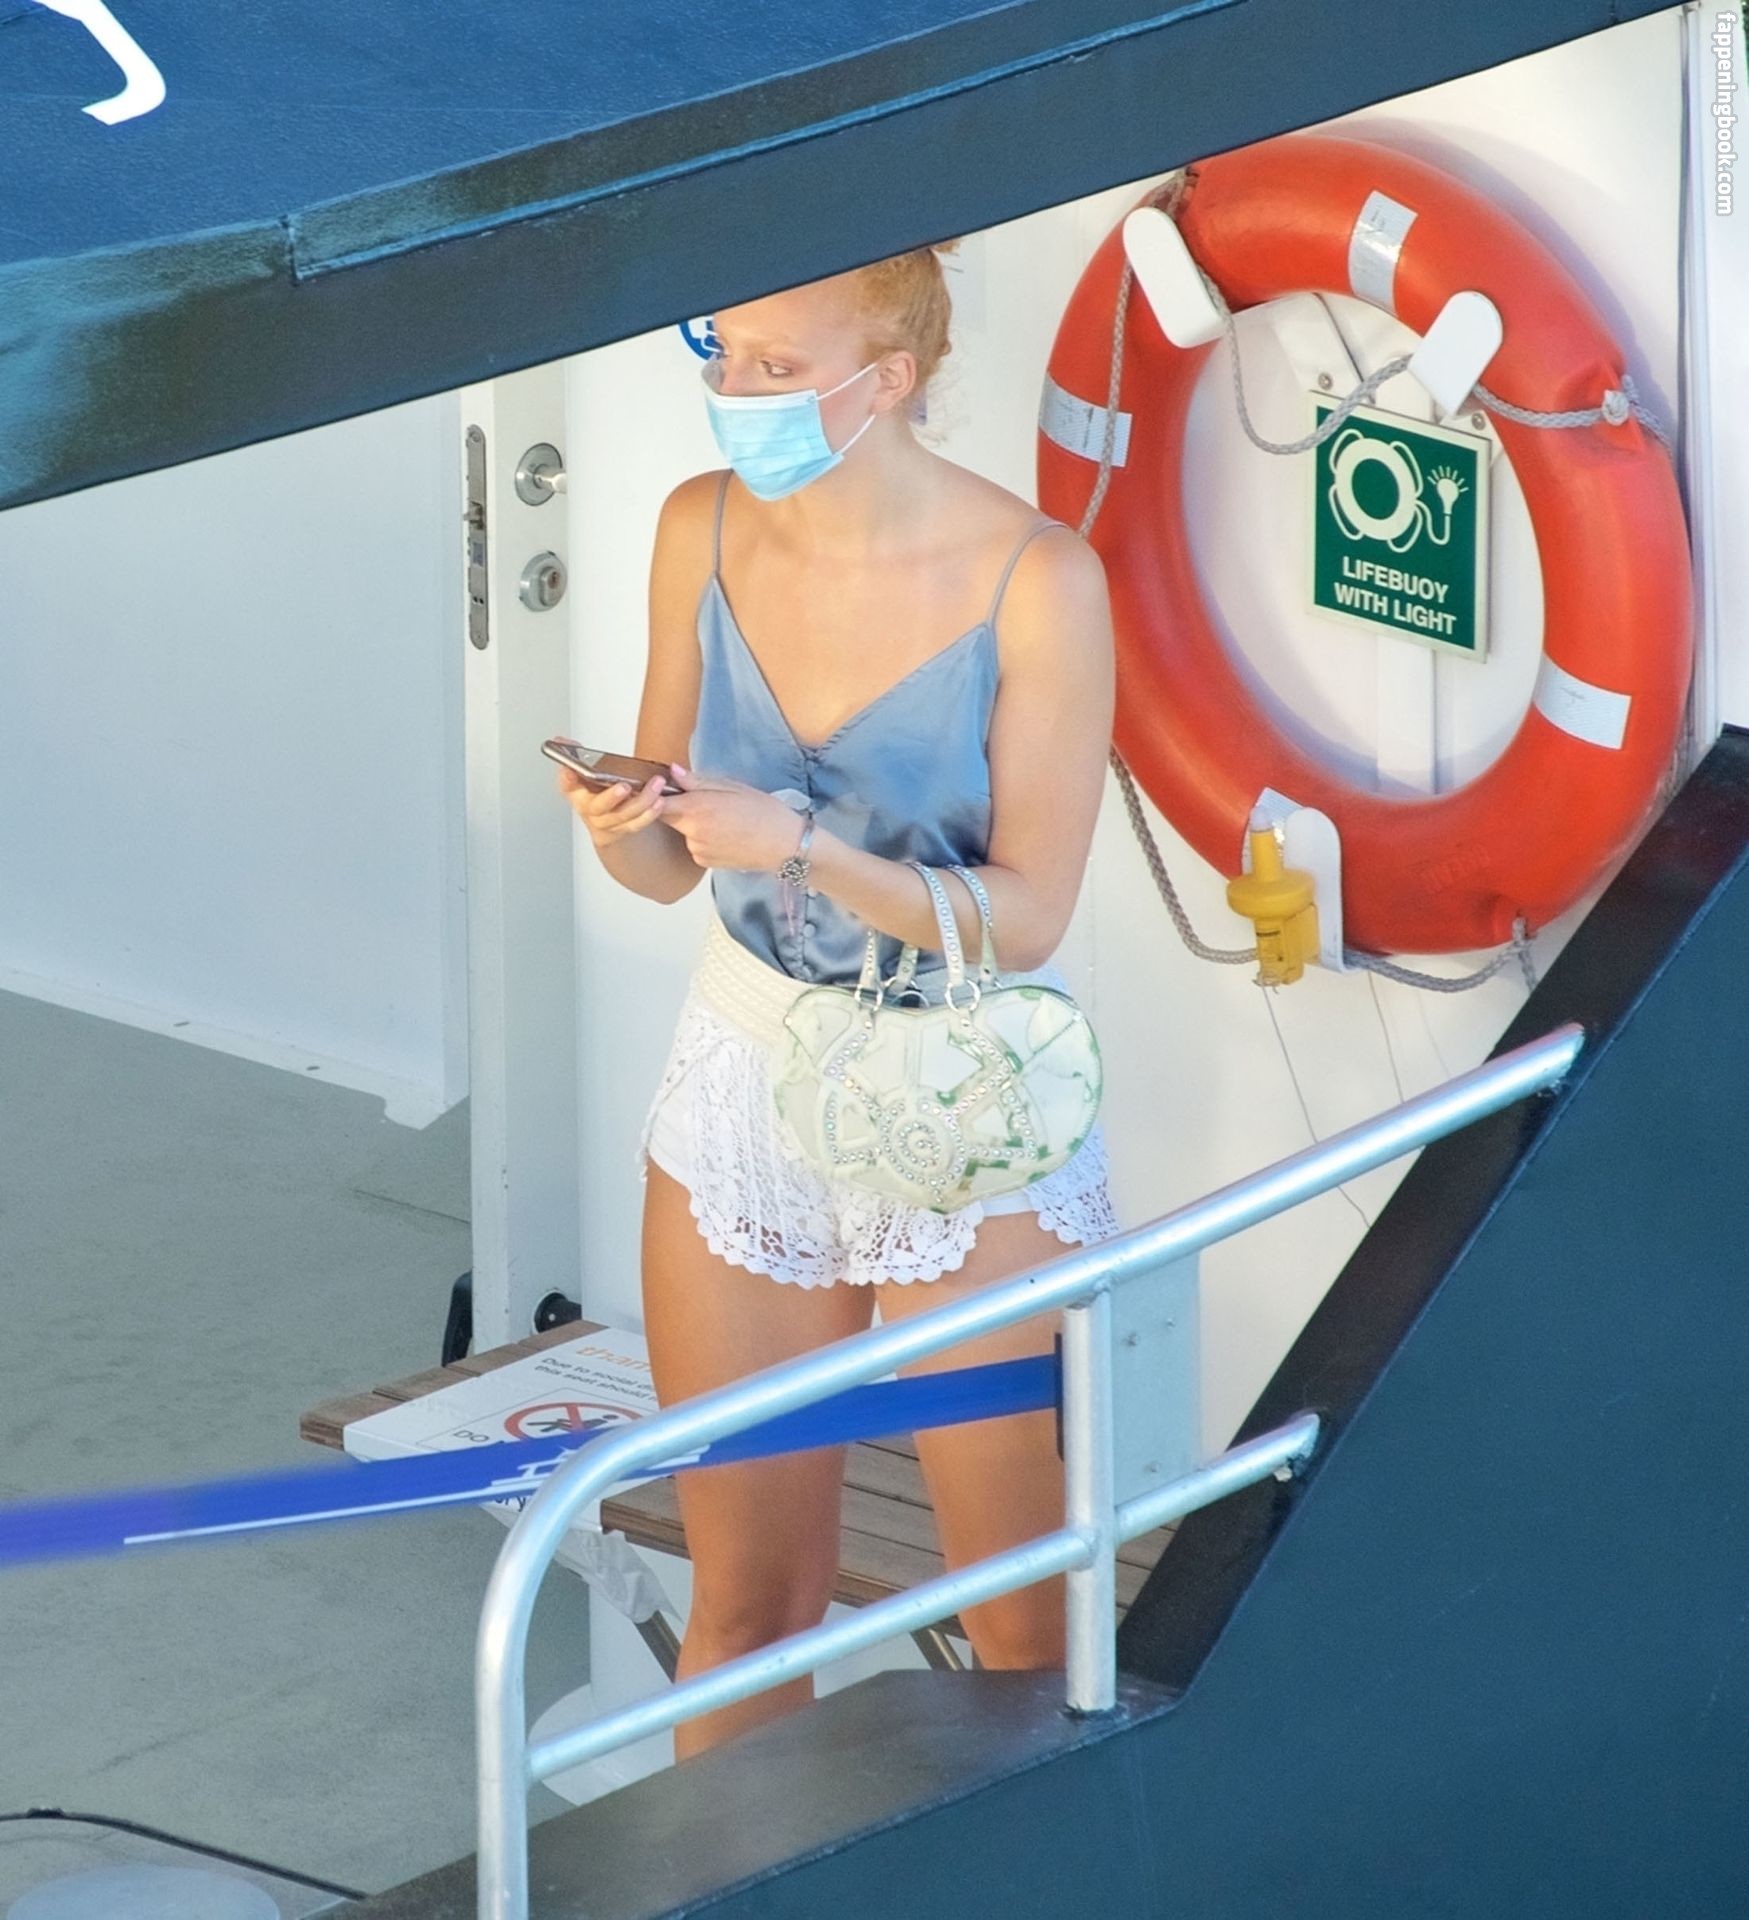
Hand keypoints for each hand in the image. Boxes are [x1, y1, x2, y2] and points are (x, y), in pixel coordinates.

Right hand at [556, 763, 669, 851]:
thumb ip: (573, 754)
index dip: (566, 778)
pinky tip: (660, 800)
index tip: (569, 770)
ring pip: (624, 814)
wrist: (602, 822)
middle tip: (624, 786)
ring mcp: (608, 821)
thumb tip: (560, 740)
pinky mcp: (625, 827)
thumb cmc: (592, 792)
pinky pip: (638, 823)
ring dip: (642, 801)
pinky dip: (650, 813)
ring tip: (656, 784)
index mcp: (576, 793)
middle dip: (611, 797)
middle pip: (599, 806)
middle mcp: (590, 810)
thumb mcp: (580, 773)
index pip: (567, 785)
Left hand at [657, 764, 810, 871]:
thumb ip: (698, 781)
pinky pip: (695, 845)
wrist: (785, 846)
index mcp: (697, 808)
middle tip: (706, 800)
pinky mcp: (704, 862)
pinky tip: (726, 835)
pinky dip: (704, 839)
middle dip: (679, 807)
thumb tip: (673, 771)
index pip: (657, 802)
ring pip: (684, 831)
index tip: (663, 786)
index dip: (656, 793)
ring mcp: (697, 849)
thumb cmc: (765, 812)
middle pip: (668, 816)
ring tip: (724, 819)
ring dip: (694, 824)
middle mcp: (692, 831)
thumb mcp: (734, 788)